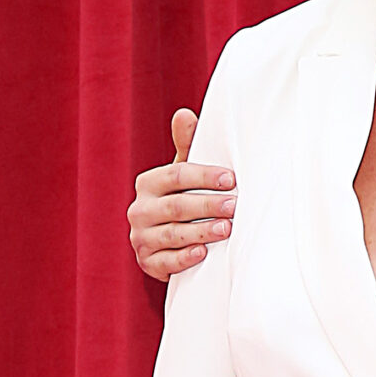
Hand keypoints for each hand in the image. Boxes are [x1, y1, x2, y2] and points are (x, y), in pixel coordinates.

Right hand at [128, 108, 234, 278]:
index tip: (232, 179)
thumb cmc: (182, 201)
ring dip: (201, 232)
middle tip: (235, 205)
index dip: (204, 176)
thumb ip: (186, 148)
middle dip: (207, 205)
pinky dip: (184, 258)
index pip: (176, 175)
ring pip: (172, 234)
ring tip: (227, 229)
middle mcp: (140, 209)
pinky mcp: (147, 262)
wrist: (169, 244)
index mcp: (149, 183)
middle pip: (176, 206)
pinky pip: (165, 262)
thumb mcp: (184, 176)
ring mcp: (141, 237)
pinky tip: (202, 254)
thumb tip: (185, 114)